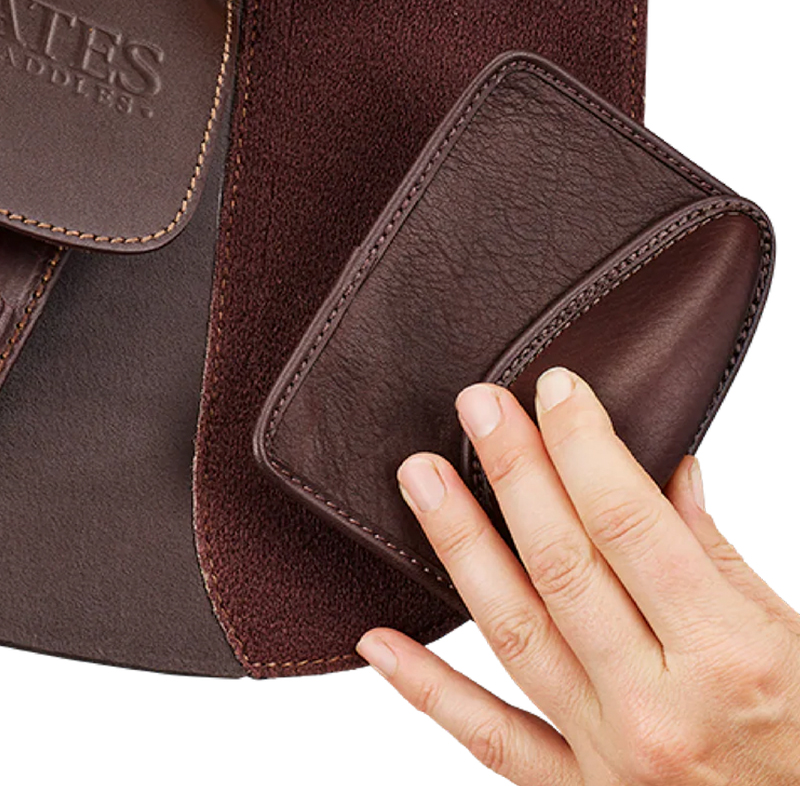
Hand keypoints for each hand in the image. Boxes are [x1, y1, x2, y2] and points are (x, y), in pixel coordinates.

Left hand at [355, 367, 799, 783]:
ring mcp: (612, 759)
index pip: (631, 523)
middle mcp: (661, 709)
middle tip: (475, 405)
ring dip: (459, 547)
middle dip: (514, 472)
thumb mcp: (795, 639)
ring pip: (515, 634)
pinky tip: (381, 642)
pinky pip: (492, 740)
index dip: (585, 445)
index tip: (554, 390)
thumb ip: (718, 556)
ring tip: (421, 479)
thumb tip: (665, 473)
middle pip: (563, 564)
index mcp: (730, 658)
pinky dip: (430, 692)